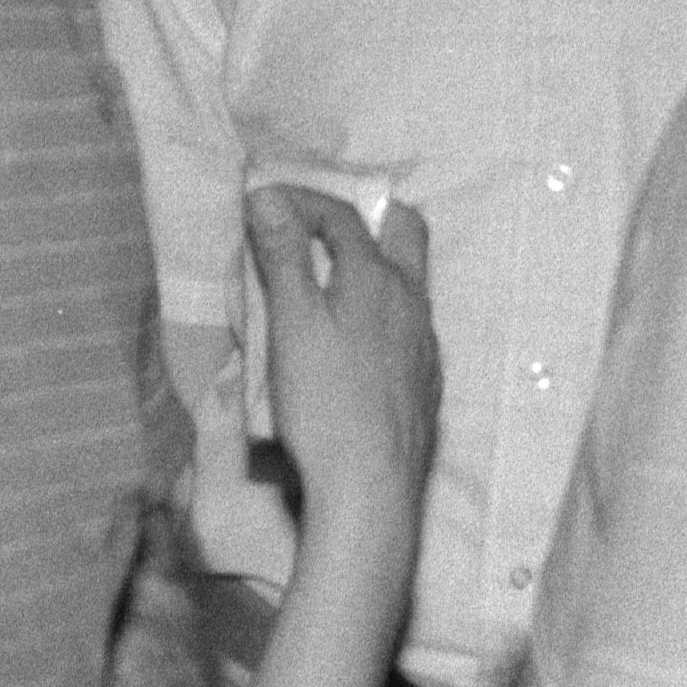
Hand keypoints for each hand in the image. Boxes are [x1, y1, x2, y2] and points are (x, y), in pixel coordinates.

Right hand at [243, 187, 435, 552]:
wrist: (372, 488)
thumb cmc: (325, 404)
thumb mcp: (292, 324)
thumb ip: (284, 257)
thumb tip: (270, 197)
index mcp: (378, 279)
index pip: (342, 215)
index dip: (301, 200)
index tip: (261, 205)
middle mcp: (413, 302)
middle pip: (404, 230)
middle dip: (364, 214)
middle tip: (319, 227)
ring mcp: (425, 343)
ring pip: (408, 282)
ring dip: (370, 267)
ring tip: (325, 285)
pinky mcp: (425, 381)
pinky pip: (408, 326)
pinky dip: (378, 313)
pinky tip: (351, 344)